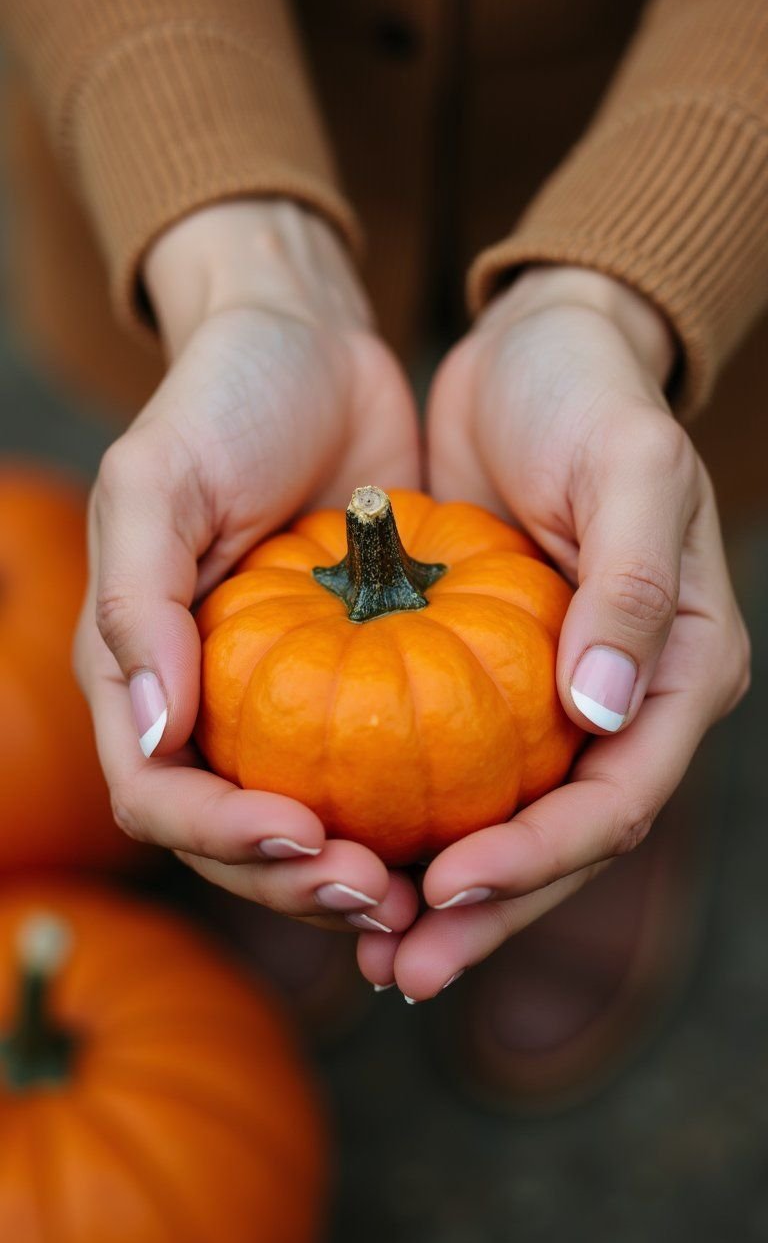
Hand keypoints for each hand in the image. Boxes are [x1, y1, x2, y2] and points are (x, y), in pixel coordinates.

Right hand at [74, 199, 419, 933]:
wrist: (311, 348)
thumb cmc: (222, 403)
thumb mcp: (157, 481)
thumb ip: (139, 604)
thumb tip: (150, 734)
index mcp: (142, 674)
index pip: (158, 793)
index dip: (220, 836)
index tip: (304, 834)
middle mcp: (207, 708)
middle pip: (234, 840)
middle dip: (297, 883)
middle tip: (379, 893)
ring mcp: (287, 704)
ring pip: (310, 829)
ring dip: (358, 874)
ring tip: (427, 890)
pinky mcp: (361, 686)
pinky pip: (384, 772)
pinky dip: (415, 815)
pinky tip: (470, 831)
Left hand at [357, 265, 749, 997]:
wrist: (536, 349)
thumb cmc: (592, 396)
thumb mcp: (628, 469)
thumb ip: (632, 590)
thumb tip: (602, 716)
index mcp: (682, 673)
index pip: (620, 798)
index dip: (541, 859)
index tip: (450, 885)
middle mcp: (626, 705)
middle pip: (562, 842)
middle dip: (485, 912)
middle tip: (399, 969)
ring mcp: (558, 700)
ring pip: (503, 824)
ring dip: (441, 894)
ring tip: (369, 950)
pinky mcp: (489, 680)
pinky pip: (451, 772)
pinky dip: (408, 821)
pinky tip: (346, 854)